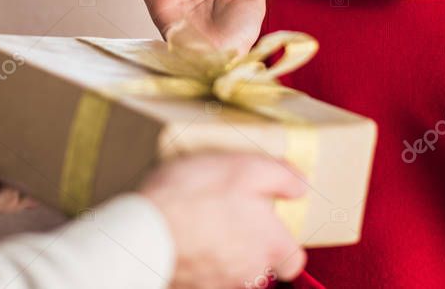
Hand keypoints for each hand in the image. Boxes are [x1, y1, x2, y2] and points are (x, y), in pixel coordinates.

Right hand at [139, 153, 307, 288]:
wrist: (144, 231)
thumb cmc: (193, 197)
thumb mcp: (244, 167)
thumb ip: (280, 176)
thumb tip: (300, 184)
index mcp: (270, 243)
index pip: (294, 258)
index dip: (284, 240)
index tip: (270, 220)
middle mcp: (251, 271)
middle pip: (261, 260)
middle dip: (248, 238)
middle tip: (227, 209)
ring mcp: (220, 281)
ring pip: (231, 265)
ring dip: (221, 245)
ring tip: (199, 216)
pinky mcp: (192, 285)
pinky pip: (202, 270)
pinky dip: (196, 254)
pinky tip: (182, 232)